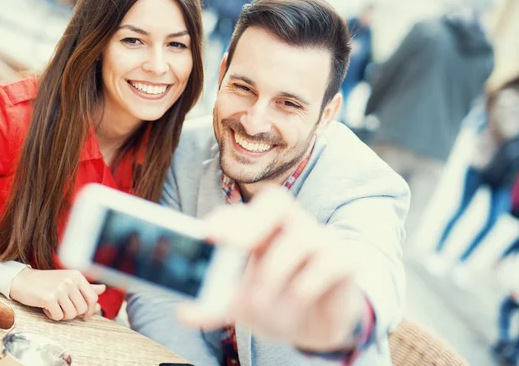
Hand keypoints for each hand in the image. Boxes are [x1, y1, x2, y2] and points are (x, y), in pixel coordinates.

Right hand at [10, 269, 105, 320]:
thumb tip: (103, 289)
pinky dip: (52, 316)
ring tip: (54, 307)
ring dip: (62, 315)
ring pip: (71, 314)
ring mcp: (60, 289)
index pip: (93, 297)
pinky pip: (58, 316)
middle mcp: (70, 281)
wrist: (23, 281)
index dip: (90, 310)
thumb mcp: (68, 280)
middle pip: (82, 309)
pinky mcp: (49, 298)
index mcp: (77, 276)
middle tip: (62, 308)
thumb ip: (86, 286)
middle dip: (73, 313)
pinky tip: (46, 308)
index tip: (84, 315)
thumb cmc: (47, 282)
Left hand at [179, 186, 364, 352]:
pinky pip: (329, 262)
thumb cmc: (275, 302)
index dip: (224, 219)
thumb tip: (183, 312)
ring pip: (301, 238)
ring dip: (276, 274)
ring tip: (262, 304)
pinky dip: (307, 285)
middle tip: (236, 246)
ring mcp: (320, 239)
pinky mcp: (344, 259)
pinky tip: (300, 302)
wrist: (315, 326)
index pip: (242, 211)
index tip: (206, 235)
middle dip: (254, 222)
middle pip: (277, 202)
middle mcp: (290, 226)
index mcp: (260, 230)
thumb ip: (214, 306)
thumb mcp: (241, 306)